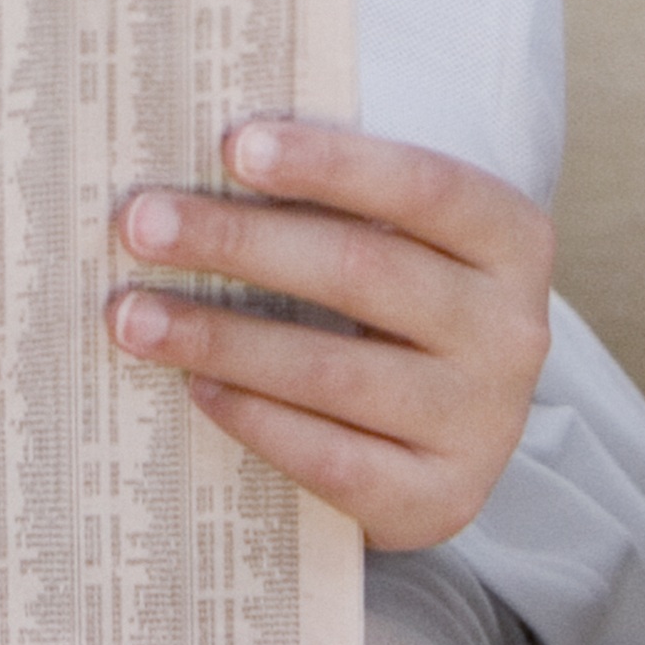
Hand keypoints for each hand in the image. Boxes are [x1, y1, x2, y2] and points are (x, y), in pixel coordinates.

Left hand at [103, 119, 550, 550]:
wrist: (444, 439)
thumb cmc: (393, 307)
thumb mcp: (398, 242)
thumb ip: (330, 201)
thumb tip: (193, 164)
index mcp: (511, 241)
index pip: (423, 186)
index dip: (328, 163)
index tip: (231, 145)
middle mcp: (512, 331)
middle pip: (361, 271)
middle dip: (237, 241)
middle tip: (141, 224)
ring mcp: (481, 423)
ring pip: (332, 369)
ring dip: (219, 336)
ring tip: (133, 315)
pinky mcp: (439, 500)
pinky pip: (330, 457)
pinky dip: (255, 417)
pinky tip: (196, 386)